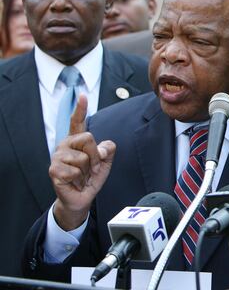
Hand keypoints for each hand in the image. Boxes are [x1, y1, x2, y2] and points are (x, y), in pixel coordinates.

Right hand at [49, 94, 115, 230]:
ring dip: (88, 170)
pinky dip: (79, 179)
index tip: (82, 96)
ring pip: (83, 158)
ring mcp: (57, 157)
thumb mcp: (105, 162)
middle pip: (88, 138)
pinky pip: (75, 171)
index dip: (80, 109)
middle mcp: (65, 145)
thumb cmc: (91, 177)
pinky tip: (74, 182)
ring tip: (82, 176)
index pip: (77, 122)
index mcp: (77, 141)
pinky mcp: (54, 170)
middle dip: (96, 156)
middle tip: (91, 168)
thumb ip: (108, 150)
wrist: (81, 197)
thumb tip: (103, 147)